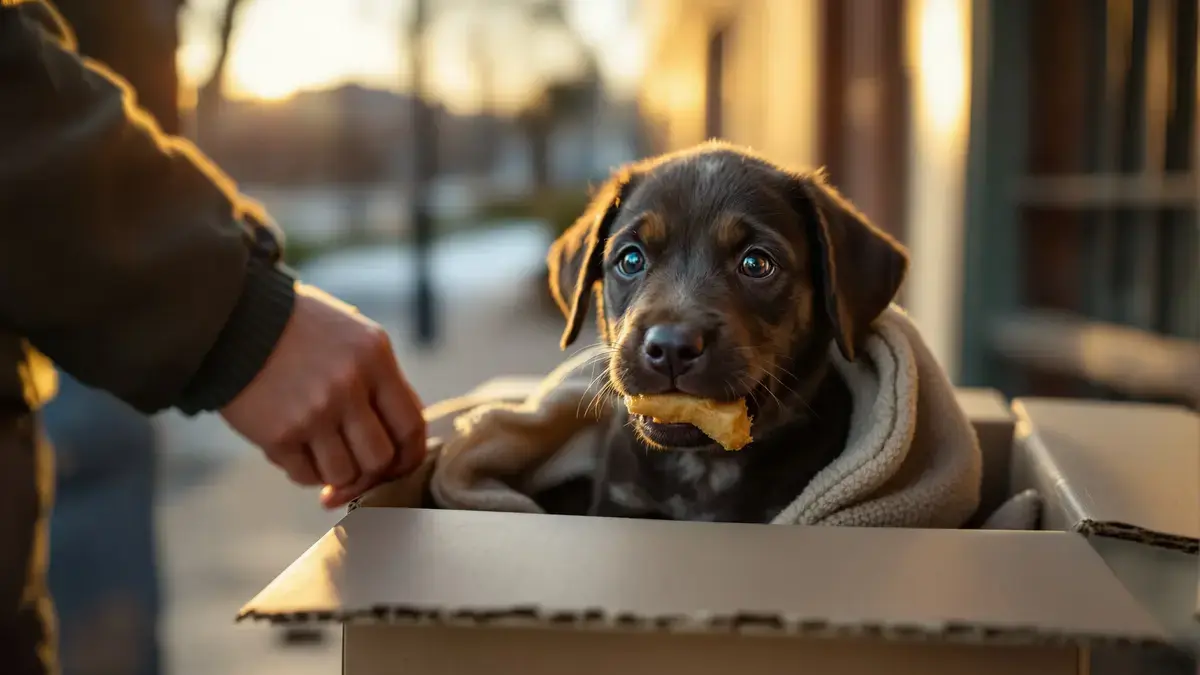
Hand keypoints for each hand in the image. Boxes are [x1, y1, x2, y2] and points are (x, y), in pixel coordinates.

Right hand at [220, 283, 425, 507]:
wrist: (233, 320)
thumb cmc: (300, 329)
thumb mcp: (354, 335)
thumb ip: (383, 380)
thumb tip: (406, 435)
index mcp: (374, 357)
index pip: (411, 426)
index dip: (408, 456)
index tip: (397, 465)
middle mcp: (349, 386)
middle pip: (379, 459)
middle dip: (369, 470)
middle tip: (354, 463)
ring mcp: (313, 412)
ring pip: (343, 474)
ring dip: (334, 473)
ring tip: (321, 450)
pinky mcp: (279, 434)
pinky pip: (305, 475)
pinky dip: (304, 471)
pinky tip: (296, 449)